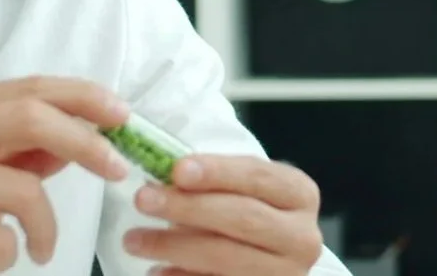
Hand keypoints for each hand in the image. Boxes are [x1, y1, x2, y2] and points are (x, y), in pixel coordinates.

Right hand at [0, 75, 133, 275]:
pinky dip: (10, 255)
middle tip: (117, 170)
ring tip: (37, 247)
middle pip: (33, 118)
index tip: (123, 116)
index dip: (84, 98)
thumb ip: (24, 151)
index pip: (33, 88)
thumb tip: (84, 137)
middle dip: (87, 143)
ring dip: (45, 228)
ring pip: (26, 190)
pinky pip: (1, 236)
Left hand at [122, 154, 324, 275]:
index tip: (177, 170)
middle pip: (243, 218)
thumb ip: (214, 182)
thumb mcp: (243, 191)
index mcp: (300, 195)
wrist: (268, 260)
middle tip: (144, 199)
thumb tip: (167, 176)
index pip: (258, 177)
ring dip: (174, 246)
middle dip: (189, 207)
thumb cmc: (249, 215)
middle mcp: (301, 236)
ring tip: (135, 239)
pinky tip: (156, 271)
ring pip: (226, 258)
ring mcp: (285, 273)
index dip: (217, 172)